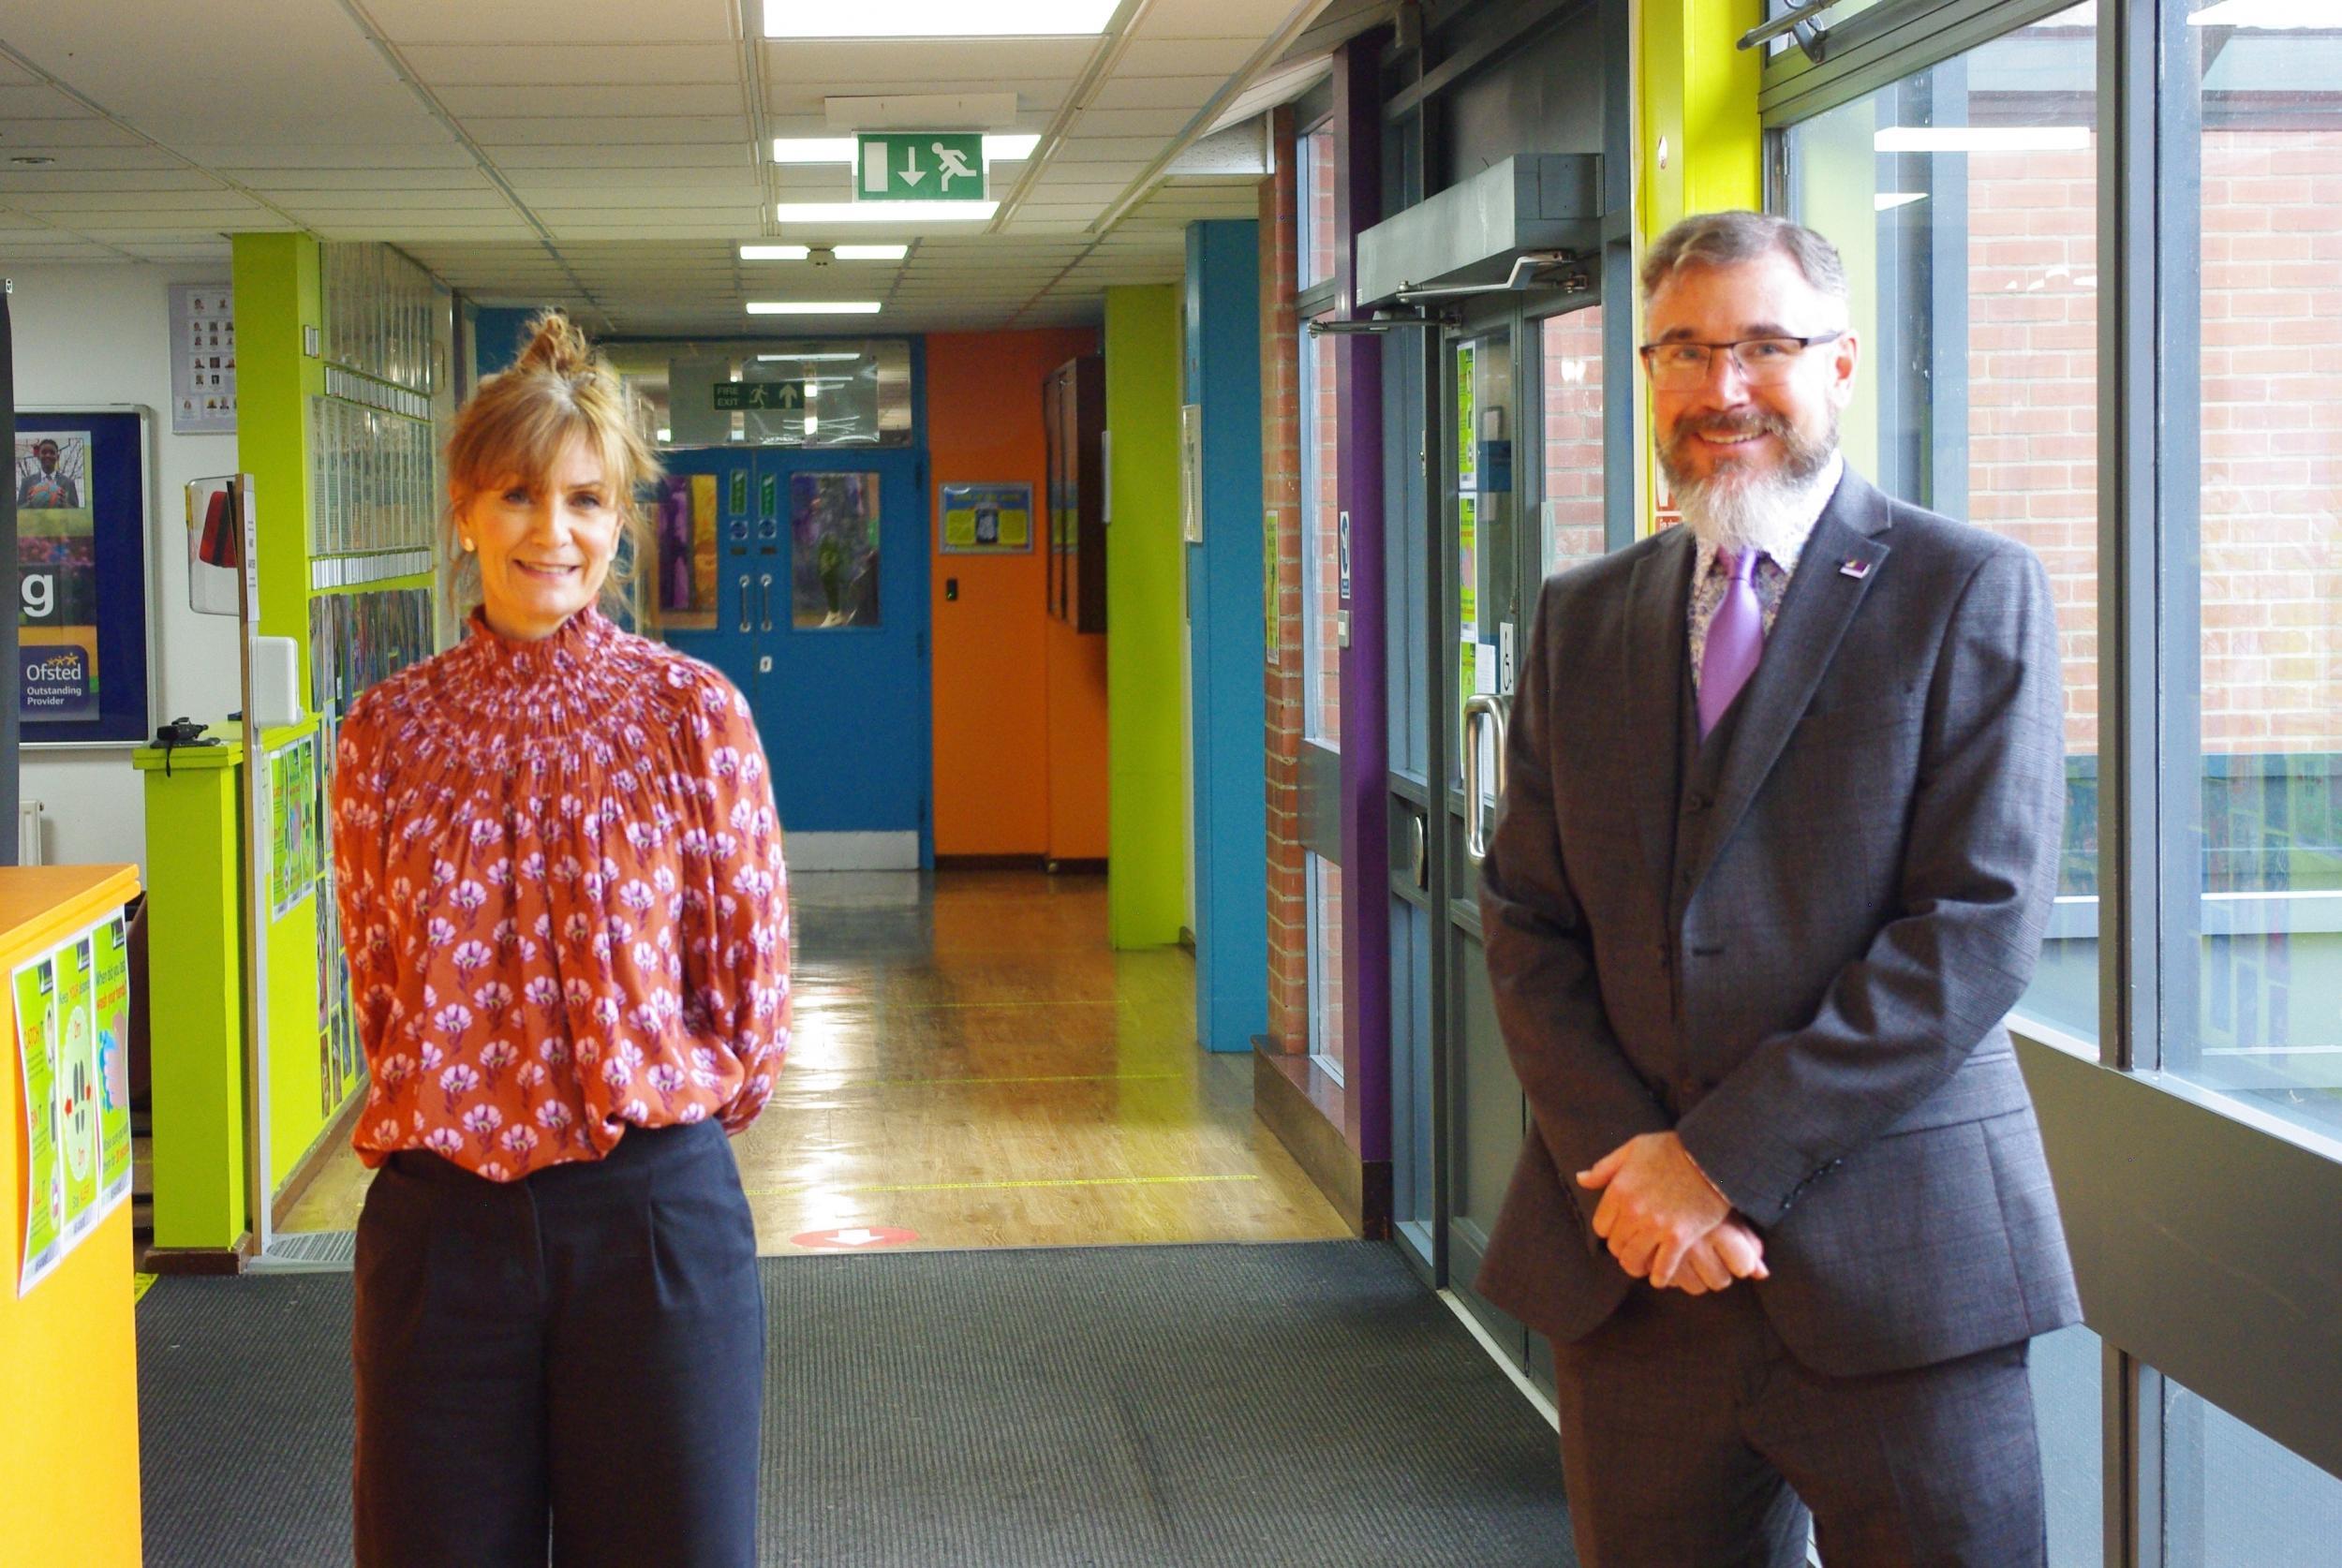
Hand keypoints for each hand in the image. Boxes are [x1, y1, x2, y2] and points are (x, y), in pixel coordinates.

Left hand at [1577, 1132, 1766, 1289]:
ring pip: (1634, 1260)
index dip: (1611, 1230)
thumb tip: (1581, 1178)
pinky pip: (1662, 1268)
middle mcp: (1633, 1211)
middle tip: (1634, 1248)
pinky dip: (1660, 1276)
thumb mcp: (1634, 1149)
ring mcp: (1656, 1226)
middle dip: (1623, 1248)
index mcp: (1619, 1190)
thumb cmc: (1673, 1150)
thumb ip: (1605, 1167)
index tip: (1621, 1230)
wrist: (1712, 1156)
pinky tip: (1660, 1277)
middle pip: (1616, 1246)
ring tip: (1644, 1265)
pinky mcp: (1679, 1238)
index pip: (1601, 1227)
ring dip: (1638, 1265)